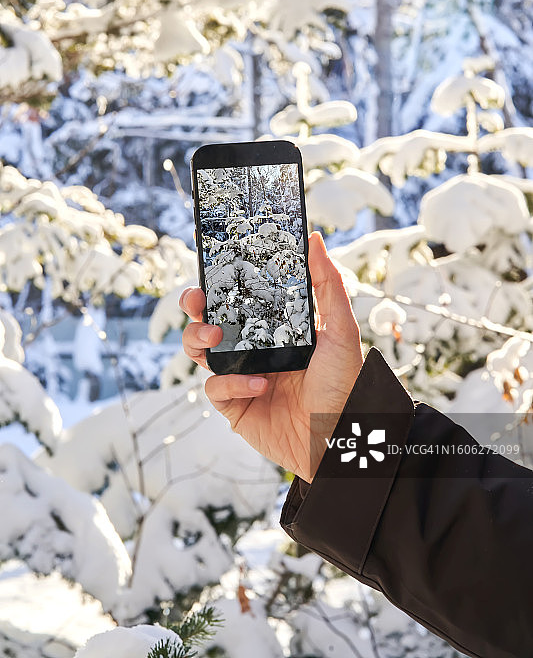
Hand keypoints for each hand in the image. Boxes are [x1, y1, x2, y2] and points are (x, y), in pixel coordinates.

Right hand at [179, 231, 362, 482]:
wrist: (340, 439)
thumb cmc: (344, 384)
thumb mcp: (341, 329)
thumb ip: (327, 284)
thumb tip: (314, 238)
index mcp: (273, 324)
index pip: (239, 294)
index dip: (219, 277)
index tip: (209, 256)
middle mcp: (252, 347)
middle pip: (208, 317)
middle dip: (194, 304)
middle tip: (198, 298)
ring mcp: (240, 375)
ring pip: (199, 349)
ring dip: (197, 337)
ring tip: (215, 336)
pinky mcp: (234, 405)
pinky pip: (215, 388)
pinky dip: (232, 383)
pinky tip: (260, 385)